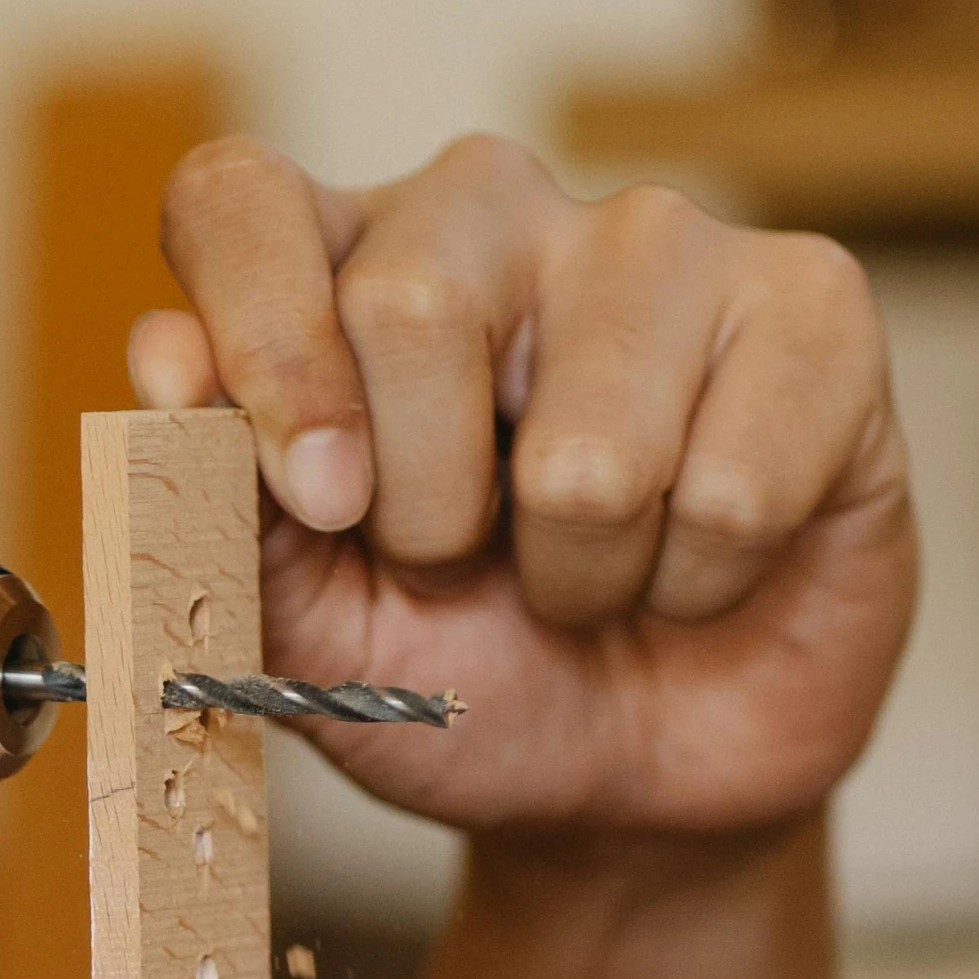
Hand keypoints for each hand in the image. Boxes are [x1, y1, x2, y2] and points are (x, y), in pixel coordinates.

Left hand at [134, 134, 915, 831]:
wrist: (625, 779)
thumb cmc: (452, 674)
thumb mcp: (296, 623)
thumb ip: (212, 494)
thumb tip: (165, 359)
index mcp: (328, 263)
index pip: (236, 199)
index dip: (260, 345)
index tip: (312, 498)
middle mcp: (483, 214)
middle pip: (409, 302)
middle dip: (424, 513)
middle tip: (459, 566)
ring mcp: (657, 241)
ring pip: (586, 440)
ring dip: (577, 571)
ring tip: (588, 570)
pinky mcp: (813, 305)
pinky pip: (735, 484)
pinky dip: (701, 580)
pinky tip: (700, 562)